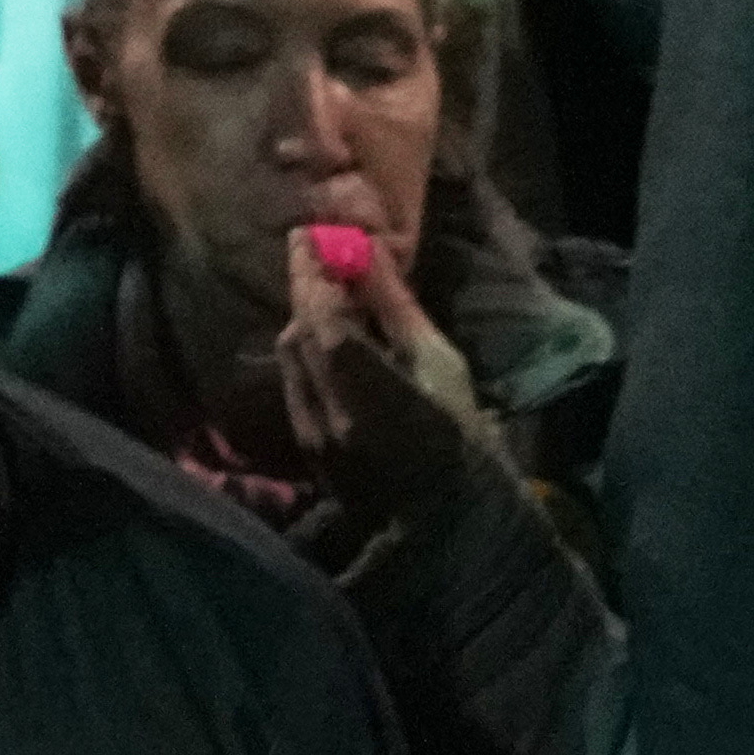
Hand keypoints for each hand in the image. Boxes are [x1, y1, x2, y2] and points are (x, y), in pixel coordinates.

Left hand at [264, 223, 493, 506]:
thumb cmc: (462, 436)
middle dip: (301, 287)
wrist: (449, 521)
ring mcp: (313, 434)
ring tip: (318, 283)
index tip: (310, 233)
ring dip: (300, 316)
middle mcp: (328, 412)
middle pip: (299, 333)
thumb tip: (367, 249)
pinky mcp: (308, 447)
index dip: (313, 273)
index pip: (322, 318)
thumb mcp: (441, 366)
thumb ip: (396, 309)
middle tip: (306, 246)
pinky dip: (303, 349)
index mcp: (368, 392)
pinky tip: (321, 334)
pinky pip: (294, 382)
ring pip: (291, 357)